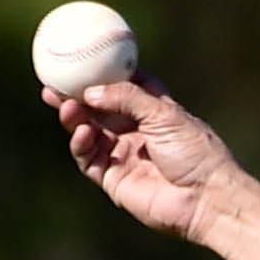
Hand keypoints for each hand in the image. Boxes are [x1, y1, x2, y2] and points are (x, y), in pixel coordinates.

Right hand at [46, 75, 241, 240]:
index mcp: (154, 111)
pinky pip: (89, 159)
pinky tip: (82, 132)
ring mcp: (124, 156)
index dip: (102, 75)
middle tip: (52, 83)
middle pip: (98, 110)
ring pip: (89, 133)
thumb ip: (127, 98)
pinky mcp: (115, 180)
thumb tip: (91, 91)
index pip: (122, 87)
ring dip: (75, 119)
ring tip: (65, 105)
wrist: (207, 199)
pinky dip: (82, 145)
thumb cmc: (195, 153)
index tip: (81, 61)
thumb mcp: (164, 113)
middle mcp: (136, 132)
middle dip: (75, 96)